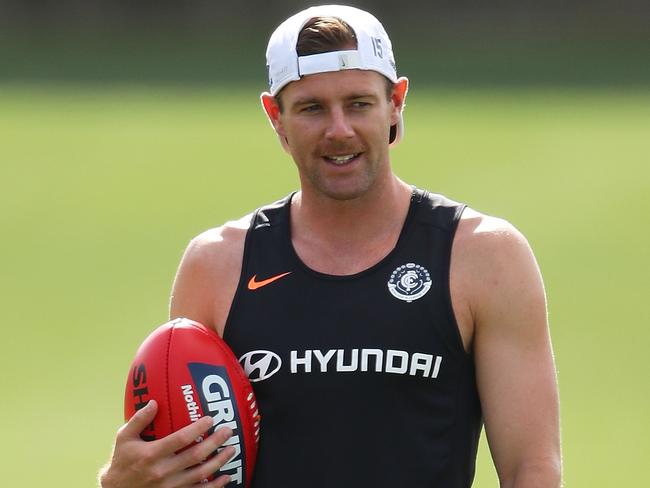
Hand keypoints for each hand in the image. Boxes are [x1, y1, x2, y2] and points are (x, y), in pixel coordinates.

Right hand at [99, 400, 234, 487]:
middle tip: (228, 431)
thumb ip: (139, 419)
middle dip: (215, 442)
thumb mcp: (124, 438)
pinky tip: (226, 477)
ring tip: (231, 449)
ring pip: (201, 474)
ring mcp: (170, 486)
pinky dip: (215, 486)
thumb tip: (154, 402)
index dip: (198, 429)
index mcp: (151, 454)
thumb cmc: (122, 462)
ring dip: (219, 462)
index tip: (211, 419)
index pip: (180, 439)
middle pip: (196, 455)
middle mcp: (162, 471)